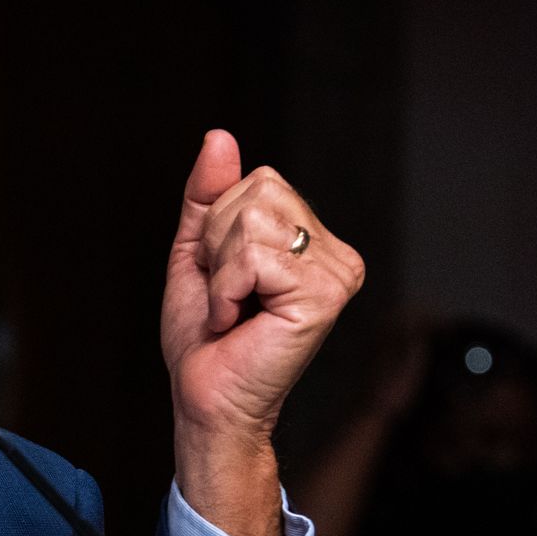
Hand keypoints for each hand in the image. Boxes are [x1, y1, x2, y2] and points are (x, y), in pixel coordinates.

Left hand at [162, 130, 363, 535]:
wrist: (207, 399)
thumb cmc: (204, 338)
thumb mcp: (198, 252)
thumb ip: (209, 195)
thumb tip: (219, 136)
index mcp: (314, 240)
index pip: (257, 179)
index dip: (217, 227)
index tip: (223, 279)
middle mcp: (336, 253)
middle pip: (256, 191)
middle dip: (218, 244)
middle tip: (227, 297)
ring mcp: (338, 272)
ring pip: (253, 219)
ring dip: (221, 270)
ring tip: (234, 310)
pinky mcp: (326, 294)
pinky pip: (254, 255)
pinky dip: (228, 289)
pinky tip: (240, 321)